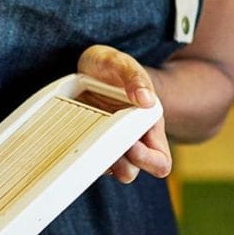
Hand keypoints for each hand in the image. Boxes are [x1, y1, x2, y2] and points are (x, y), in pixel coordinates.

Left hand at [77, 44, 170, 183]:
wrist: (92, 67)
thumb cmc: (112, 65)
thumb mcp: (123, 64)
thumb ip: (135, 78)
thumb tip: (146, 99)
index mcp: (149, 124)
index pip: (159, 160)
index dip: (147, 159)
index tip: (131, 144)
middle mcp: (133, 138)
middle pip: (133, 171)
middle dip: (121, 165)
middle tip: (105, 145)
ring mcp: (111, 142)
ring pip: (109, 170)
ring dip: (100, 163)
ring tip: (88, 144)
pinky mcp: (91, 143)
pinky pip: (90, 160)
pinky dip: (83, 156)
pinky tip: (74, 140)